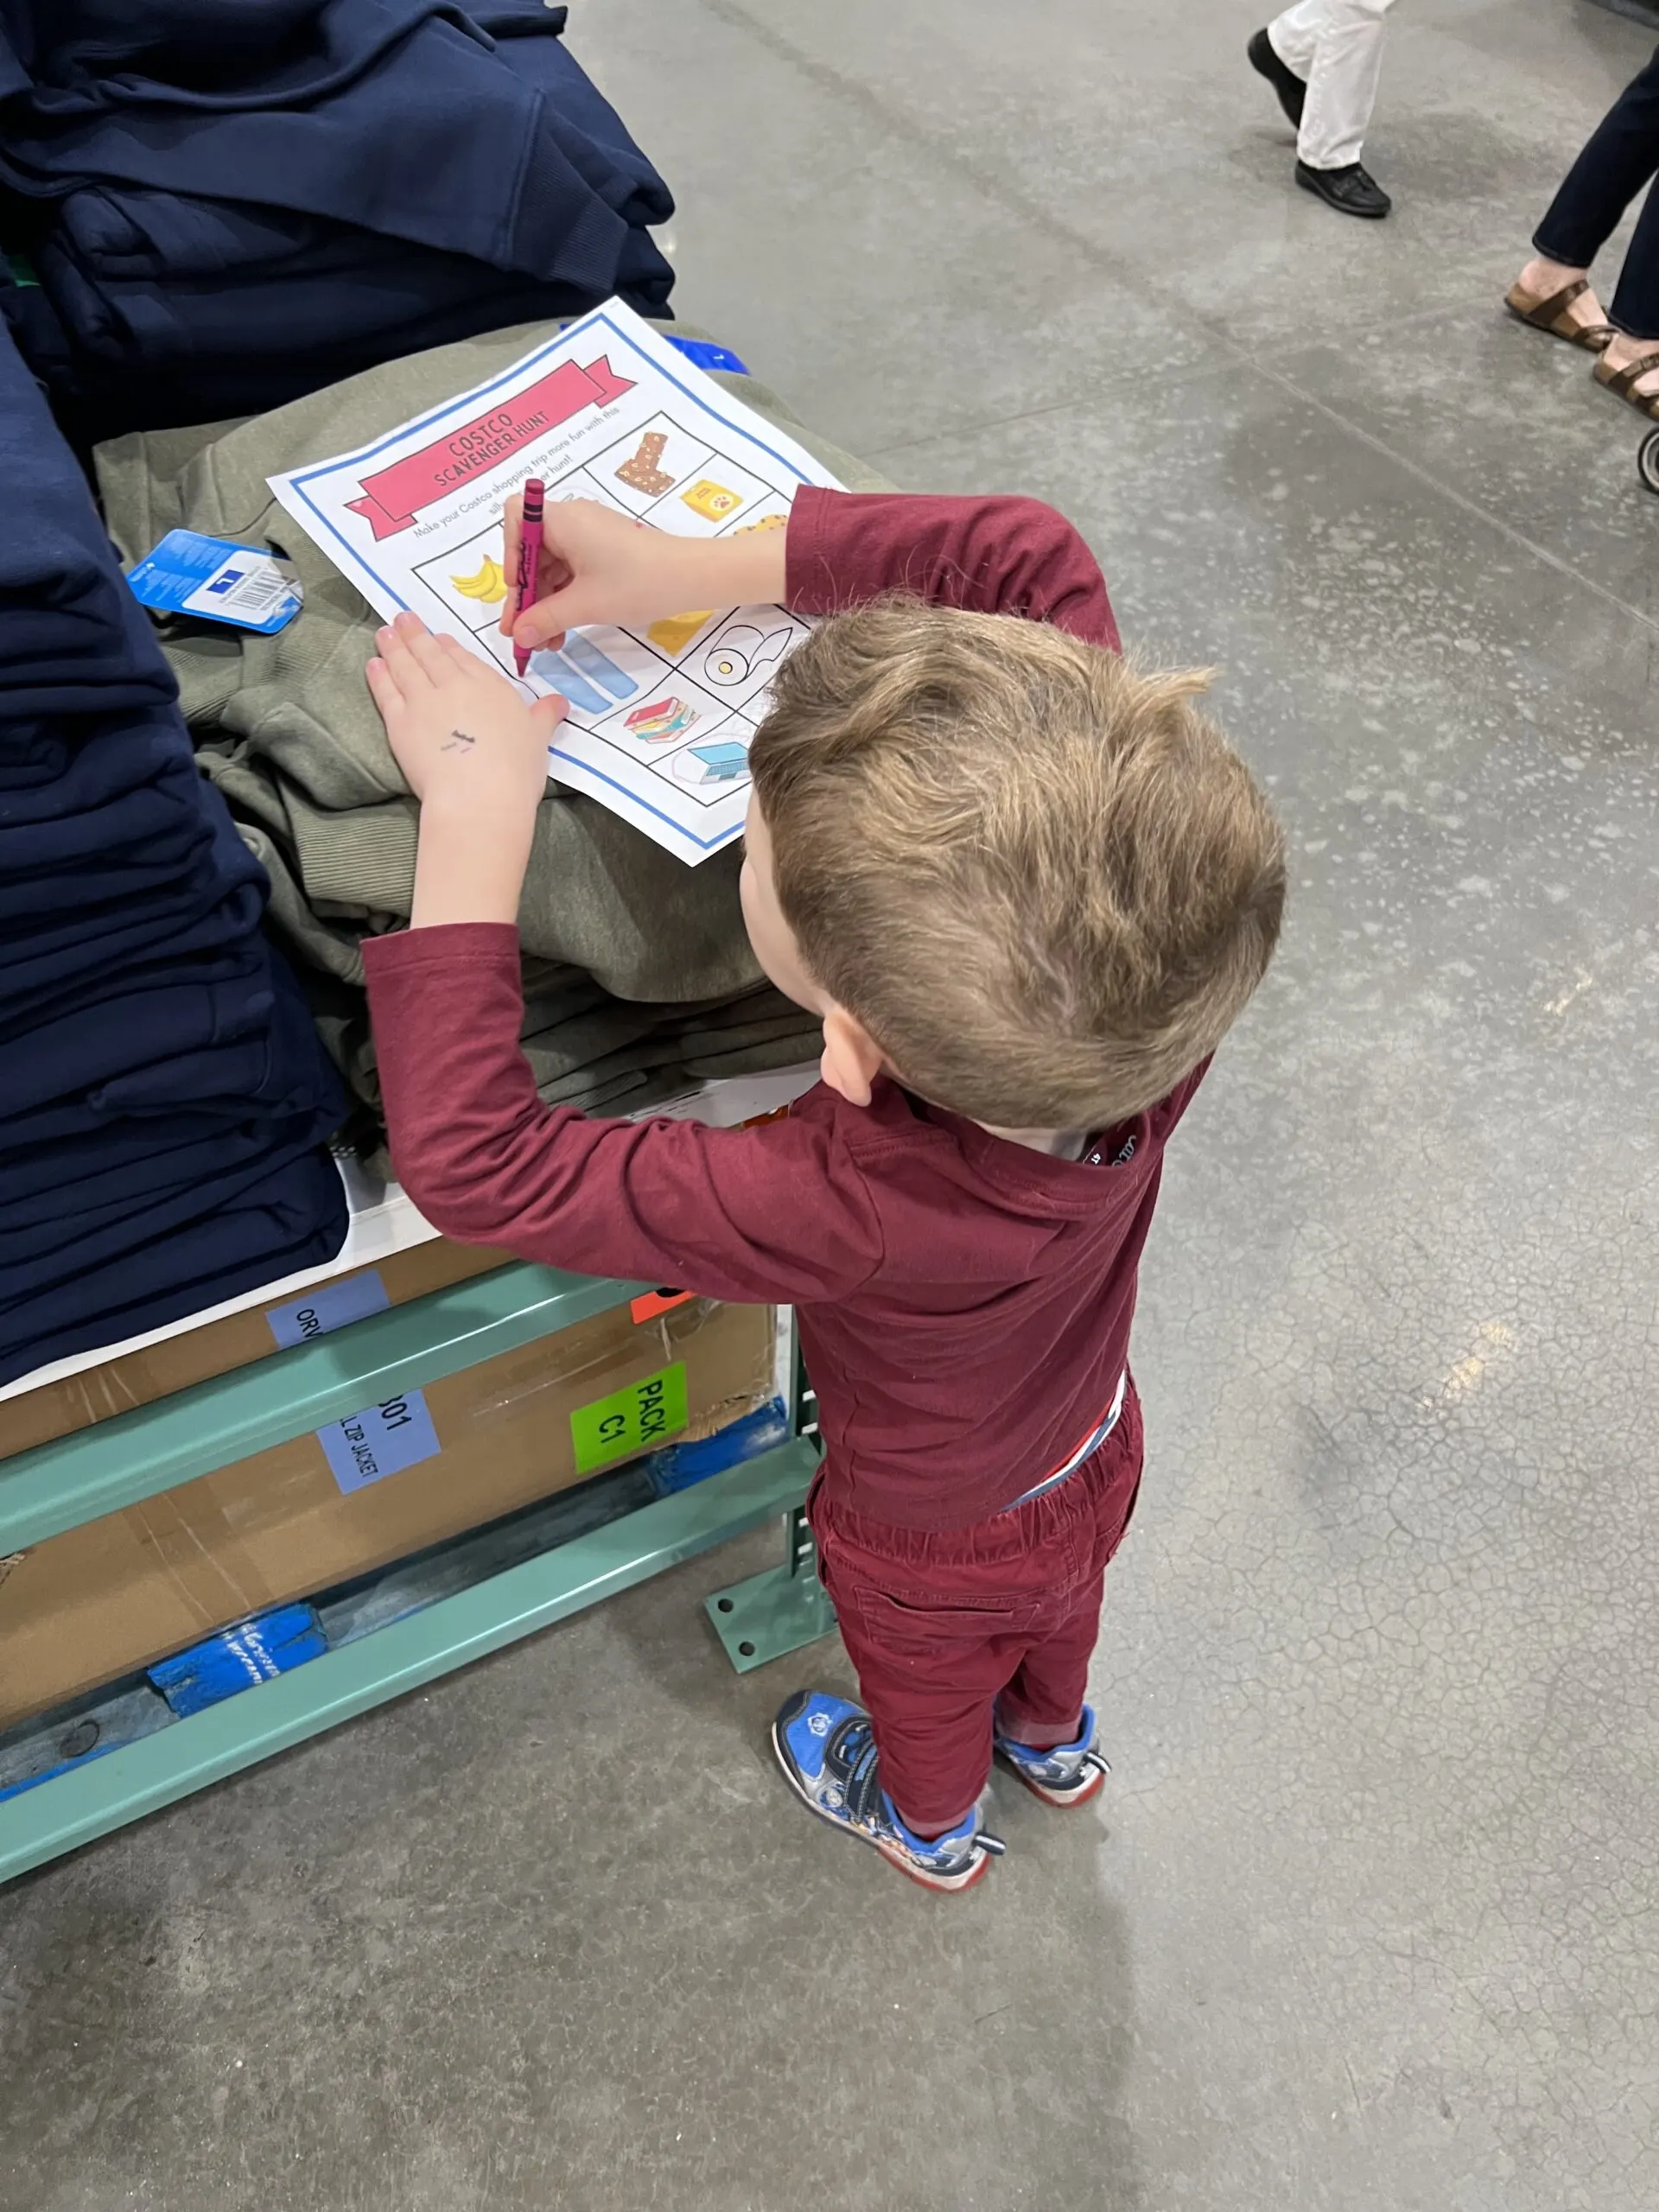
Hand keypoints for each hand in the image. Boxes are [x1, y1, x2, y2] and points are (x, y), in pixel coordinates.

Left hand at [367, 612, 564, 819]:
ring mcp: (423, 701)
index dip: (448, 646)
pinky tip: (373, 664)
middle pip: (430, 653)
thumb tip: (560, 702)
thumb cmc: (516, 768)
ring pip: (405, 666)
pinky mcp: (400, 723)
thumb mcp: (539, 737)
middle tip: (402, 618)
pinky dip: (379, 676)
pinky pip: (386, 692)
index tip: (437, 637)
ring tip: (384, 632)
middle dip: (415, 633)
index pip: (463, 657)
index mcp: (488, 685)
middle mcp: (453, 684)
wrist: (479, 796)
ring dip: (393, 646)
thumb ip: (545, 715)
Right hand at [500, 493, 787, 651]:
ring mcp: (589, 536)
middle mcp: (572, 520)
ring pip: (551, 567)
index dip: (508, 550)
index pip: (516, 515)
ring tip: (547, 643)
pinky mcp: (604, 551)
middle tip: (523, 635)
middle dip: (526, 594)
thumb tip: (518, 635)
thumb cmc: (638, 582)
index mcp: (562, 519)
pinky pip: (571, 572)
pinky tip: (563, 631)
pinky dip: (564, 599)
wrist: (692, 577)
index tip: (517, 588)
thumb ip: (545, 618)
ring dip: (545, 604)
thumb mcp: (586, 604)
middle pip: (531, 551)